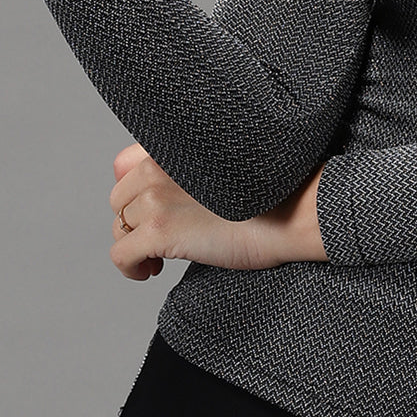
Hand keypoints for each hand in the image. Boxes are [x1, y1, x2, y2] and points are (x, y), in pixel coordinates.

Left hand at [108, 143, 328, 280]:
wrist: (297, 211)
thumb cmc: (275, 189)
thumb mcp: (225, 163)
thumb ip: (188, 165)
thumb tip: (146, 183)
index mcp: (176, 144)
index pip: (124, 163)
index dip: (137, 192)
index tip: (155, 209)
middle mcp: (159, 164)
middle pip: (119, 199)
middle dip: (136, 221)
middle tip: (162, 238)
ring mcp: (157, 196)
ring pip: (118, 226)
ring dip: (136, 245)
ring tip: (159, 258)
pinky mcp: (159, 229)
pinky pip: (120, 254)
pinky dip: (131, 268)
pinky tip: (151, 271)